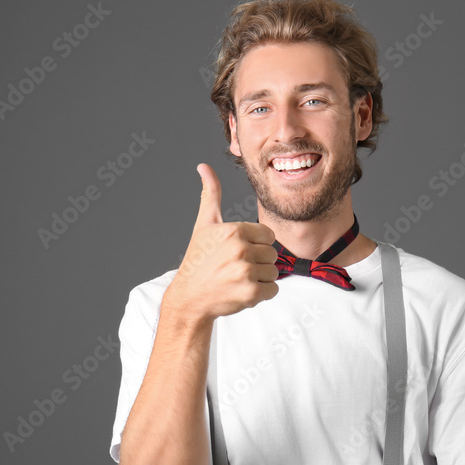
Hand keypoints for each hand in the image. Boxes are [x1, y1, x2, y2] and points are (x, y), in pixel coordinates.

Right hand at [167, 163, 279, 320]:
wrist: (190, 297)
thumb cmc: (199, 260)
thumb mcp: (204, 225)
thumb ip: (210, 194)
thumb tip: (204, 166)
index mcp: (234, 230)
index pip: (268, 235)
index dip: (256, 243)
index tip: (238, 251)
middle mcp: (241, 250)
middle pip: (272, 253)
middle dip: (258, 261)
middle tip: (236, 267)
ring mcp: (246, 272)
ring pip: (274, 272)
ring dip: (261, 278)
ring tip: (238, 279)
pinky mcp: (250, 293)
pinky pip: (273, 290)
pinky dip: (262, 293)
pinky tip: (242, 290)